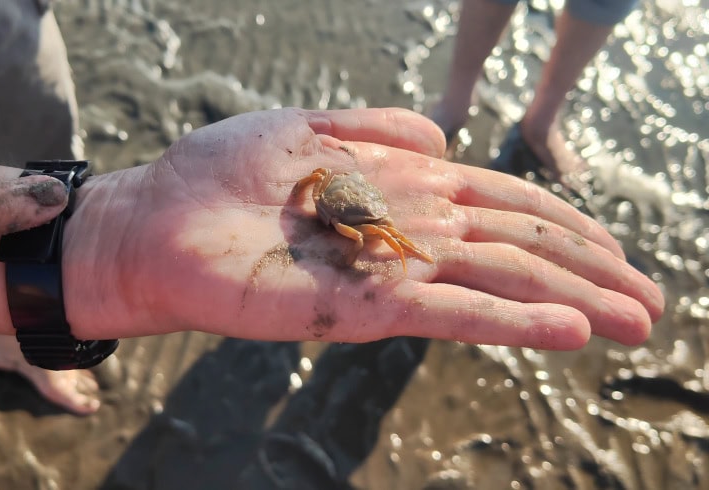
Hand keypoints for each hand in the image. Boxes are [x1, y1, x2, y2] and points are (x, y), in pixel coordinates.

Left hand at [65, 107, 662, 348]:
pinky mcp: (356, 304)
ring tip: (630, 319)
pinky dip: (504, 319)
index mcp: (402, 189)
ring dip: (567, 300)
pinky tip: (562, 328)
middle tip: (650, 305)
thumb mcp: (309, 127)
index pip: (501, 207)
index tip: (615, 251)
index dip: (562, 226)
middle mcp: (406, 233)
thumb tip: (444, 136)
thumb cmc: (224, 176)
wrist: (158, 221)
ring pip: (494, 281)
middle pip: (514, 250)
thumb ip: (379, 129)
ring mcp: (385, 269)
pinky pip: (443, 309)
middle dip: (587, 274)